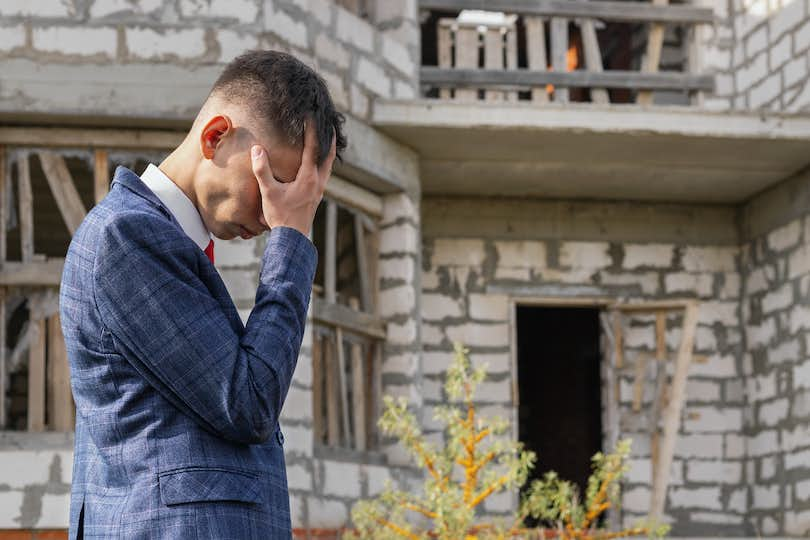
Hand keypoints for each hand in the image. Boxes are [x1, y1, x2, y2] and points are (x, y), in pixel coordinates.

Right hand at [251, 121, 335, 236]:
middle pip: (329, 155)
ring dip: (328, 151)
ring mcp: (319, 190)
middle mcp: (318, 182)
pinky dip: (324, 163)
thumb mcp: (269, 192)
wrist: (292, 238)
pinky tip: (317, 163)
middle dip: (330, 139)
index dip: (312, 130)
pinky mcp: (317, 196)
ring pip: (328, 165)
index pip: (313, 148)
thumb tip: (257, 149)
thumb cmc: (280, 216)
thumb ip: (262, 170)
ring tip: (326, 140)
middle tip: (330, 124)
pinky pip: (324, 174)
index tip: (312, 116)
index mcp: (308, 178)